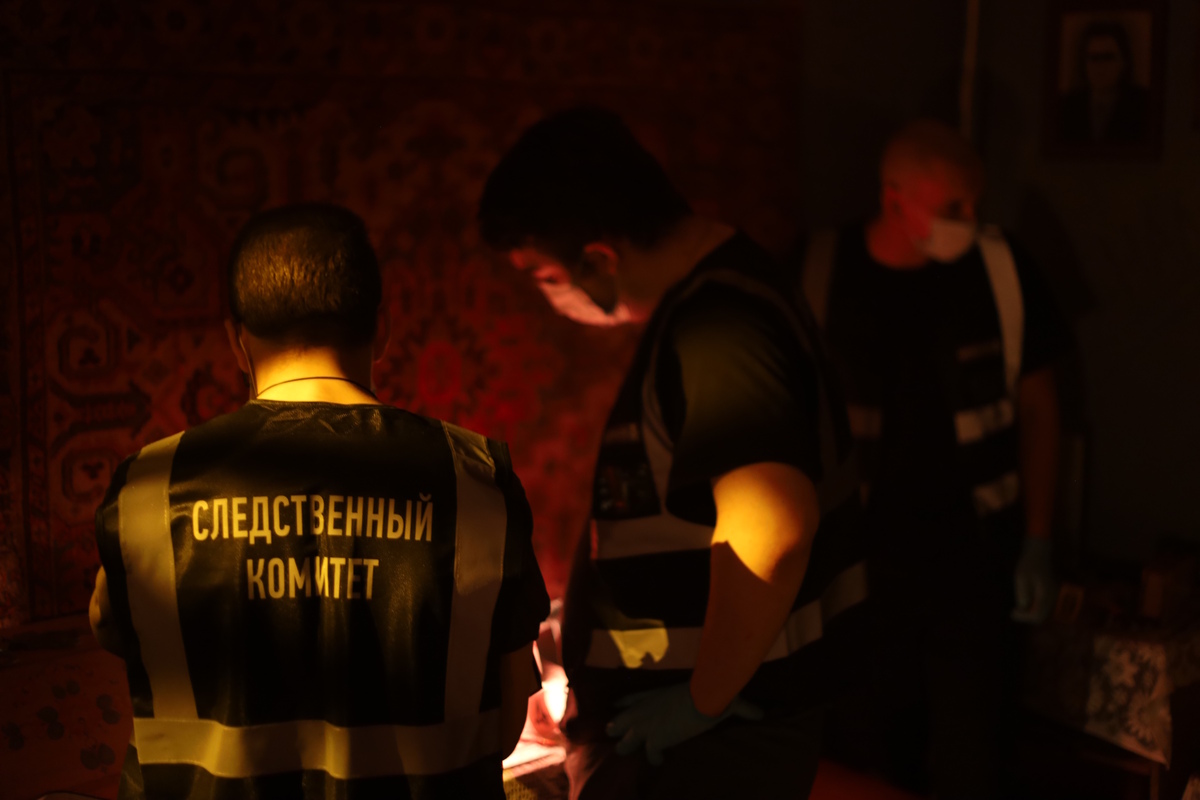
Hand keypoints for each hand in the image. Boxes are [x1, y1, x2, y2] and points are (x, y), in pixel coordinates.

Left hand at [606, 682, 762, 765]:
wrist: (702, 699)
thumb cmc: (708, 692)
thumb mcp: (717, 695)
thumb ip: (738, 706)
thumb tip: (761, 713)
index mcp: (656, 694)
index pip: (634, 697)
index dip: (625, 703)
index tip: (616, 705)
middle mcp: (647, 708)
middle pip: (624, 717)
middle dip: (617, 725)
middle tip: (610, 729)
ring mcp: (648, 724)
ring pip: (628, 738)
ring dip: (625, 744)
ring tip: (621, 750)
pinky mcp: (655, 739)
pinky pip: (649, 754)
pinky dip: (653, 759)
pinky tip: (658, 762)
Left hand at [1012, 536, 1055, 624]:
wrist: (1039, 554)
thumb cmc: (1028, 564)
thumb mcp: (1021, 578)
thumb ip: (1023, 594)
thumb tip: (1022, 609)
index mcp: (1046, 594)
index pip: (1037, 616)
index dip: (1024, 617)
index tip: (1012, 612)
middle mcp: (1053, 598)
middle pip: (1041, 616)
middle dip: (1026, 617)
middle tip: (1014, 611)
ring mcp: (1053, 597)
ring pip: (1042, 613)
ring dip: (1029, 613)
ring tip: (1017, 608)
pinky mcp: (1051, 595)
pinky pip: (1043, 607)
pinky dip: (1033, 608)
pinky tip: (1024, 603)